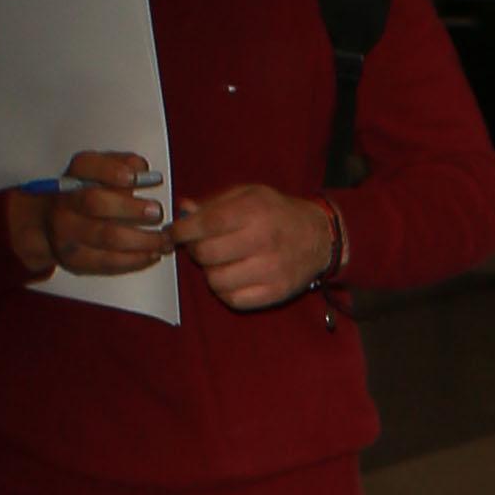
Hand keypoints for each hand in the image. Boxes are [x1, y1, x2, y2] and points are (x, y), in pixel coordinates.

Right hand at [5, 147, 171, 278]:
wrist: (51, 227)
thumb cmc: (85, 197)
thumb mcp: (97, 175)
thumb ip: (120, 165)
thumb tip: (141, 167)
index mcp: (71, 177)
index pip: (86, 167)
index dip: (111, 170)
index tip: (136, 176)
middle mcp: (64, 204)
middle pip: (96, 203)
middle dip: (130, 208)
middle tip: (157, 211)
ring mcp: (67, 234)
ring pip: (107, 237)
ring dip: (142, 240)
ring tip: (165, 239)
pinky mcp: (76, 260)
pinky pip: (108, 262)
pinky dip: (136, 259)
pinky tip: (154, 254)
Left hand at [173, 183, 337, 311]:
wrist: (320, 237)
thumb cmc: (278, 213)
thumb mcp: (249, 195)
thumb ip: (214, 203)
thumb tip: (184, 211)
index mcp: (254, 211)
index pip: (206, 224)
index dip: (182, 231)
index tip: (175, 233)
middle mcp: (263, 240)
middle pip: (207, 254)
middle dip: (196, 251)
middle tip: (201, 246)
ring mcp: (271, 270)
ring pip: (216, 280)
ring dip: (210, 273)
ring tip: (220, 263)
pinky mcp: (275, 292)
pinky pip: (233, 300)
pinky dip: (225, 291)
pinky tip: (231, 279)